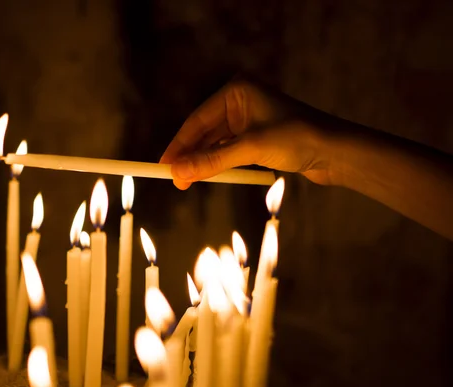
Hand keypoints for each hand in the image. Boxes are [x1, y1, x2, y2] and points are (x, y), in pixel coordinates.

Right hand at [160, 79, 334, 188]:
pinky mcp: (258, 136)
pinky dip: (219, 163)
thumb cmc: (298, 138)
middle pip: (205, 132)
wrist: (337, 151)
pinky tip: (208, 176)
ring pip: (216, 143)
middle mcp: (241, 101)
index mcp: (238, 91)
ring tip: (187, 182)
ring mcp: (250, 119)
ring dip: (204, 162)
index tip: (163, 165)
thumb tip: (178, 172)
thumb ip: (212, 161)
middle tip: (175, 179)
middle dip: (190, 156)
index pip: (198, 120)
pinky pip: (229, 150)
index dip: (178, 145)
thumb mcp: (251, 149)